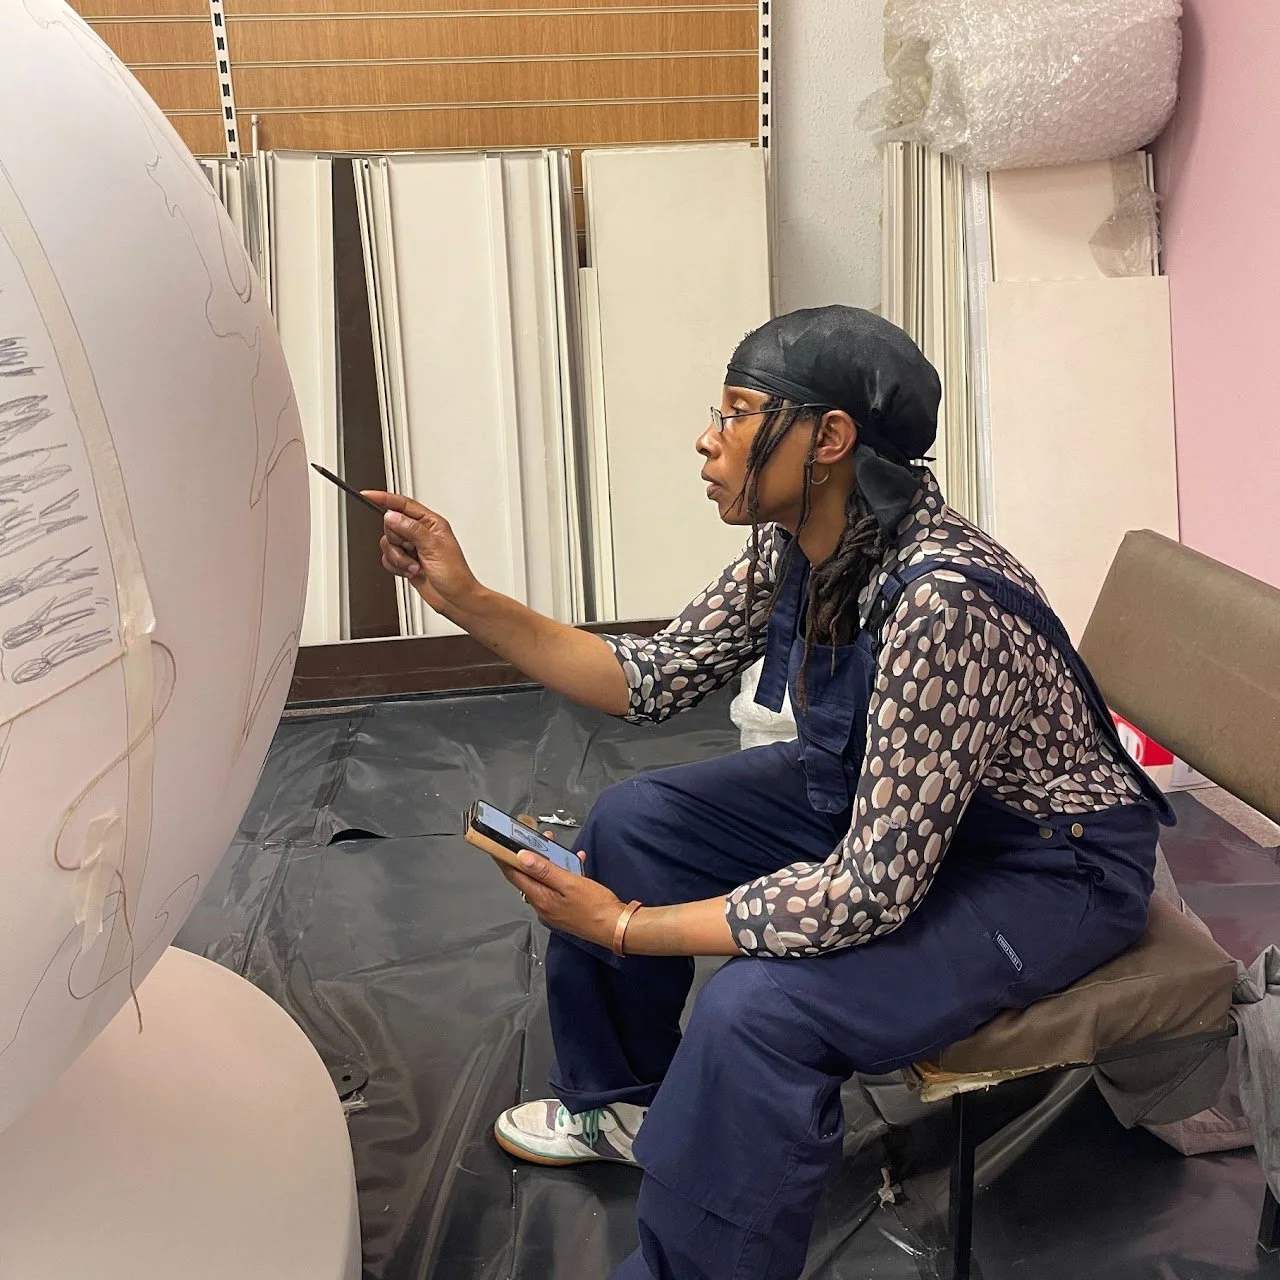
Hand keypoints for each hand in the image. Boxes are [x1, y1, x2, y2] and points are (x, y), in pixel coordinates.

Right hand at [362, 491, 479, 616]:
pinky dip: (396, 567)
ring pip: (387, 544)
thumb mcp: (433, 547)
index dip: (384, 499)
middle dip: (397, 541)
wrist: (455, 599)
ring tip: (415, 566)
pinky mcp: (406, 561)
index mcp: (431, 523)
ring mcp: (412, 548)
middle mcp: (420, 533)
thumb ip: (411, 529)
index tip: (368, 495)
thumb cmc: (455, 575)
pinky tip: (411, 571)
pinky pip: (387, 559)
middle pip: (391, 525)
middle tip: (411, 550)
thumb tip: (391, 516)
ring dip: (399, 558)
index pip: (403, 504)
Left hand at [496, 841, 626, 950]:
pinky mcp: (565, 908)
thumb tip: (520, 857)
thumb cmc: (595, 906)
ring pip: (543, 880)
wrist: (616, 928)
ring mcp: (553, 908)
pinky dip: (561, 872)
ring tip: (554, 845)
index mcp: (540, 898)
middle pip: (527, 877)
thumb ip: (545, 870)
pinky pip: (556, 886)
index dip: (504, 858)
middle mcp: (542, 905)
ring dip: (546, 862)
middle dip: (527, 856)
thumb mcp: (570, 883)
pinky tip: (575, 862)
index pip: (514, 875)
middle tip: (533, 837)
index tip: (496, 844)